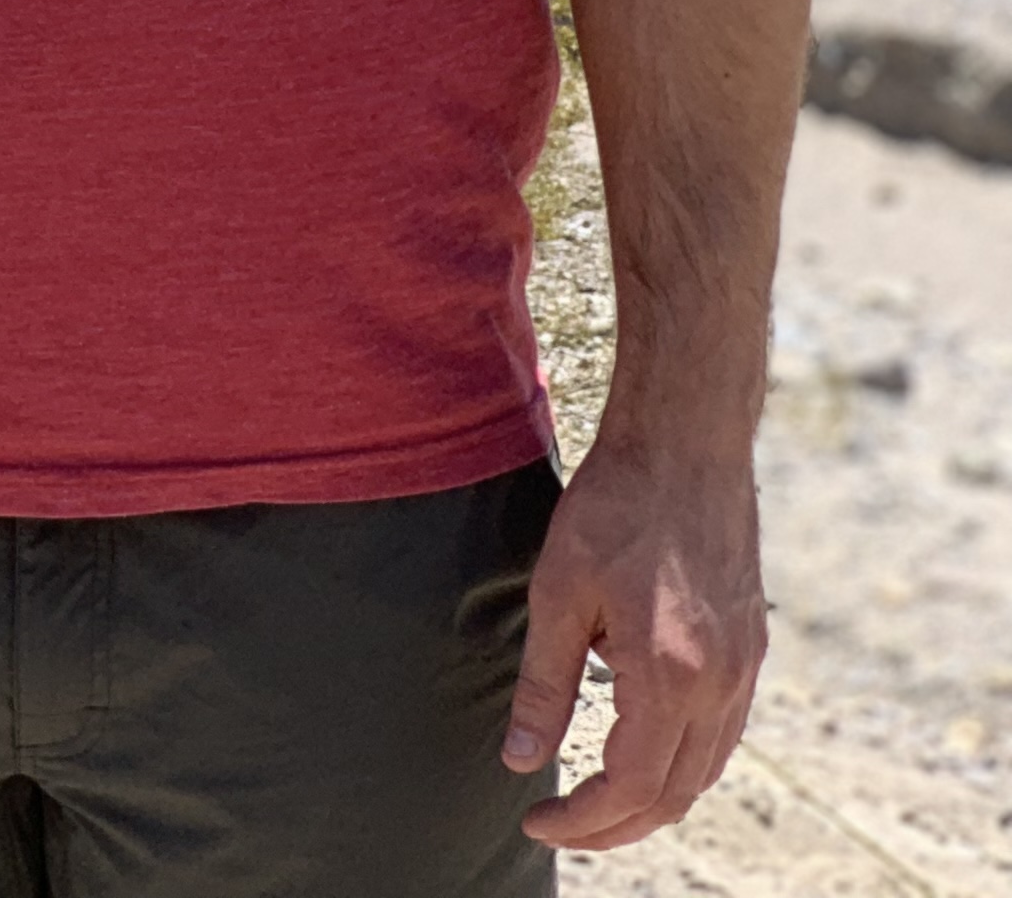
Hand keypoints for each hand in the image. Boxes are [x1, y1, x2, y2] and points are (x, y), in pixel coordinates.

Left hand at [506, 435, 766, 848]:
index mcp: (671, 676)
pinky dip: (683, 762)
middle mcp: (721, 685)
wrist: (686, 448)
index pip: (632, 786)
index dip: (584, 820)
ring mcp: (745, 669)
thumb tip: (521, 760)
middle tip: (559, 824)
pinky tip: (641, 752)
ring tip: (593, 802)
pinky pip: (723, 734)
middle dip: (617, 825)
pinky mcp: (752, 649)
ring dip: (653, 799)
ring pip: (706, 770)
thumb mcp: (558, 594)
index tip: (537, 820)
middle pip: (676, 794)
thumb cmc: (614, 509)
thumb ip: (544, 685)